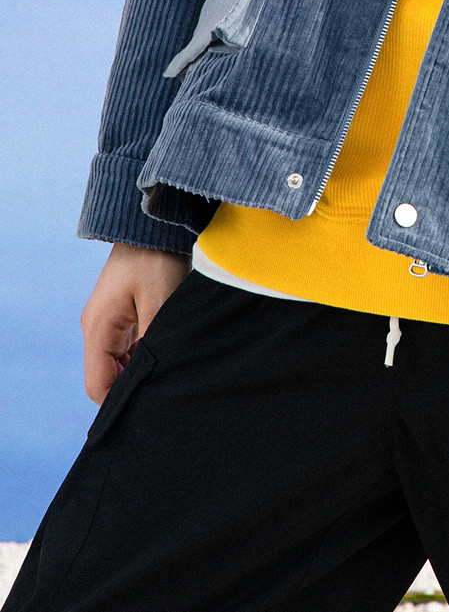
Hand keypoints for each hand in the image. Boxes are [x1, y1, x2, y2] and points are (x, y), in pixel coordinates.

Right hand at [81, 243, 190, 403]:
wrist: (156, 223)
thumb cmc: (157, 258)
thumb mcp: (161, 303)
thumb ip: (154, 345)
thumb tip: (153, 380)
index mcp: (98, 327)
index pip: (98, 386)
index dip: (120, 402)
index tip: (151, 406)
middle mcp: (97, 327)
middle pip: (106, 377)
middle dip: (132, 387)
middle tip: (165, 391)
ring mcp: (108, 321)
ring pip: (117, 364)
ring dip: (139, 370)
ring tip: (169, 372)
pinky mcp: (122, 314)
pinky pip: (127, 348)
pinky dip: (143, 355)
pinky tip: (166, 353)